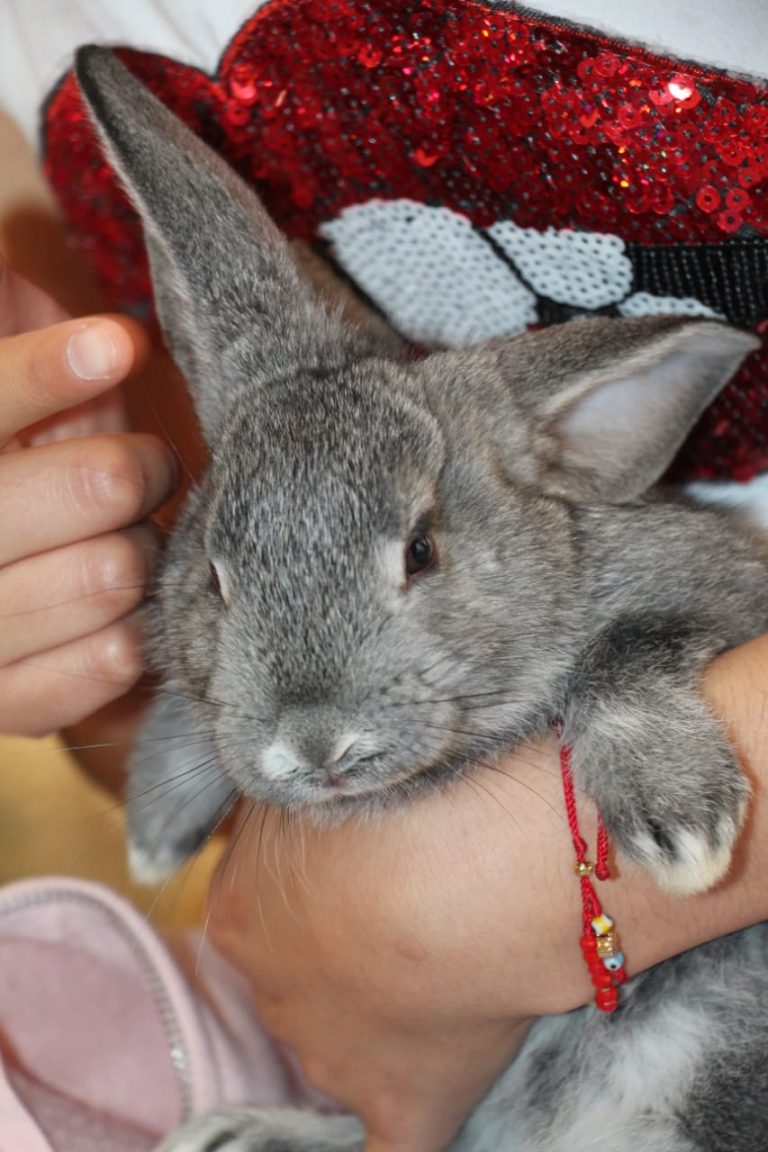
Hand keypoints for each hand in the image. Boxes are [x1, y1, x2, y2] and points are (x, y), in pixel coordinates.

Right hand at [0, 263, 177, 734]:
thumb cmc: (6, 460)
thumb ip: (9, 341)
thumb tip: (60, 310)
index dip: (46, 374)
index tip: (118, 343)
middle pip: (95, 487)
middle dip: (137, 467)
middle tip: (140, 467)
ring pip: (113, 573)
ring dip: (140, 548)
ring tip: (121, 544)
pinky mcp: (3, 706)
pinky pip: (103, 665)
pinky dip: (128, 635)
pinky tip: (121, 613)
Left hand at [206, 635, 767, 1151]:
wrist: (476, 859)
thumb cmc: (400, 795)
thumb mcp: (316, 769)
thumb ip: (288, 793)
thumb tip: (283, 784)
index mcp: (240, 912)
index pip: (266, 900)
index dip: (319, 876)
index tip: (373, 851)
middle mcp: (271, 993)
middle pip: (302, 969)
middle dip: (344, 941)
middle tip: (417, 894)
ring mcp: (335, 1057)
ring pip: (344, 1039)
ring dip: (381, 1009)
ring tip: (448, 953)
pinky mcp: (405, 1103)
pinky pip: (385, 1150)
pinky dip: (390, 1132)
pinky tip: (404, 1104)